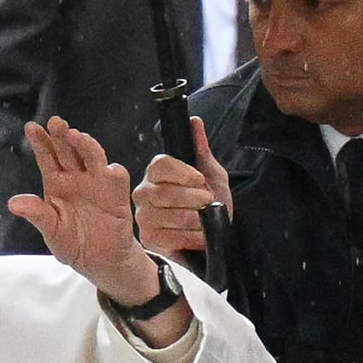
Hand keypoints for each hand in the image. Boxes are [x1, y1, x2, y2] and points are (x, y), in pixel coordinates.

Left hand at [10, 119, 170, 313]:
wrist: (98, 261)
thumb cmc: (72, 242)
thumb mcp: (50, 231)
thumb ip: (36, 214)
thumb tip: (13, 203)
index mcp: (57, 184)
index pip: (47, 158)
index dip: (41, 142)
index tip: (31, 127)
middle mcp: (77, 178)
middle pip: (69, 151)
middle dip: (62, 136)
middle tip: (56, 122)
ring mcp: (98, 185)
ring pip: (93, 158)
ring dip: (86, 146)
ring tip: (77, 137)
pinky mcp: (117, 197)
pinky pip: (117, 180)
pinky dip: (114, 173)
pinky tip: (108, 169)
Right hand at [132, 117, 234, 258]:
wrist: (219, 234)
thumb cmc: (211, 203)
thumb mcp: (211, 174)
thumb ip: (201, 150)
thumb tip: (194, 122)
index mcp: (156, 174)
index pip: (159, 166)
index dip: (182, 173)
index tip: (199, 180)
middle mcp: (144, 194)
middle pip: (162, 192)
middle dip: (192, 198)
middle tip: (207, 201)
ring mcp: (144, 218)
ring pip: (167, 216)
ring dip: (194, 219)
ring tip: (204, 220)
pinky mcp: (149, 239)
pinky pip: (169, 236)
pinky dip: (190, 236)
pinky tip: (198, 235)